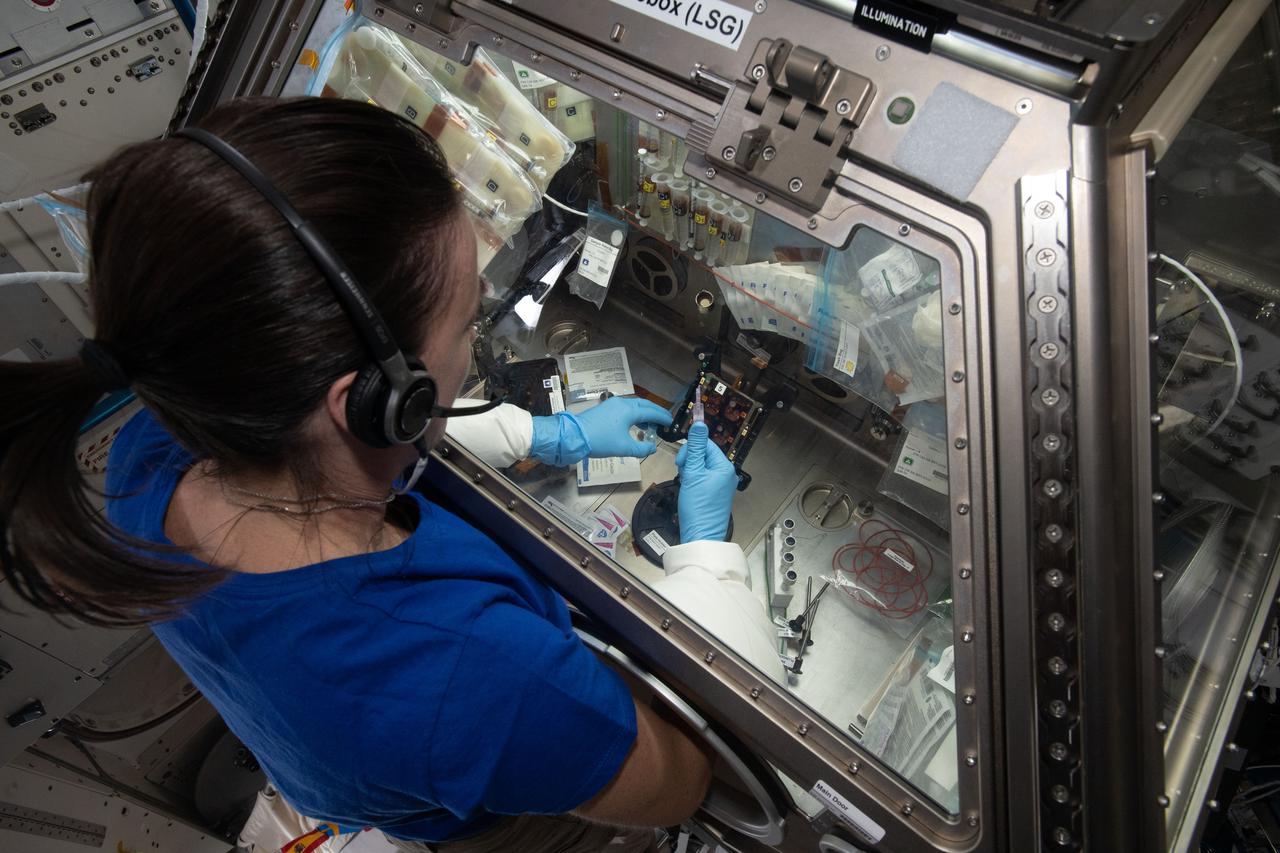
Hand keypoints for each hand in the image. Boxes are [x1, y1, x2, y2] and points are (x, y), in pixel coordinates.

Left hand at [529, 397, 671, 466]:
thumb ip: (642, 449)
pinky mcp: (605, 408)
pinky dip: (634, 414)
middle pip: (644, 405)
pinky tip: (634, 424)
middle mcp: (623, 403)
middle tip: (664, 420)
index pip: (652, 412)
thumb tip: (652, 449)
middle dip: (655, 412)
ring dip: (644, 413)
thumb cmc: (601, 441)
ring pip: (634, 405)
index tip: (671, 422)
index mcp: (629, 410)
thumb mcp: (624, 448)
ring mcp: (613, 404)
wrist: (575, 436)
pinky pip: (625, 408)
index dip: (663, 417)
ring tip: (650, 425)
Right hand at [675, 422, 736, 541]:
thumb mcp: (693, 473)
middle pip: (703, 454)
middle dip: (690, 461)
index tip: (681, 462)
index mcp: (724, 466)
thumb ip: (696, 447)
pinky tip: (689, 490)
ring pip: (700, 466)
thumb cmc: (698, 508)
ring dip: (689, 470)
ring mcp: (720, 484)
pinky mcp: (714, 493)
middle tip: (684, 474)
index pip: (706, 444)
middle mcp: (725, 473)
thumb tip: (699, 424)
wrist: (700, 535)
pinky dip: (692, 480)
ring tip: (686, 484)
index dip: (691, 449)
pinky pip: (702, 477)